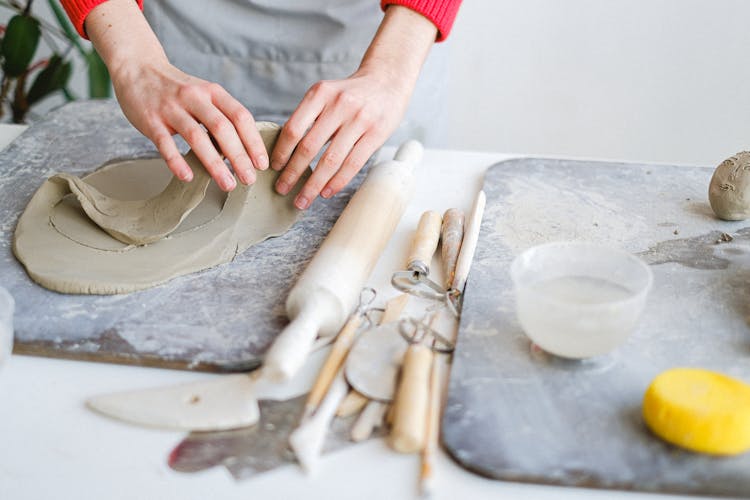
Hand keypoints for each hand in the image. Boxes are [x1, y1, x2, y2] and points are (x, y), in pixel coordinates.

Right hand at [112, 59, 268, 191]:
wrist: (137, 68)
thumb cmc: (178, 90)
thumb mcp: (205, 94)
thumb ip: (222, 116)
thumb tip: (246, 150)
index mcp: (212, 92)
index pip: (240, 116)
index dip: (253, 141)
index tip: (262, 164)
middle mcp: (194, 97)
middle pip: (222, 128)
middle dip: (239, 156)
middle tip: (249, 179)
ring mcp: (171, 108)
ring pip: (197, 137)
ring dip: (214, 164)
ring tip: (227, 184)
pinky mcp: (150, 120)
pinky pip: (165, 143)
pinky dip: (177, 161)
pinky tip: (188, 177)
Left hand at [270, 5, 437, 209]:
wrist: (388, 80)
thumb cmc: (351, 93)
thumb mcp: (327, 94)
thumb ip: (310, 116)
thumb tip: (286, 152)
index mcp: (320, 93)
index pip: (294, 128)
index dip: (281, 152)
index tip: (274, 169)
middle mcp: (339, 104)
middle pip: (309, 147)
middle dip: (293, 173)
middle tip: (281, 189)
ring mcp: (359, 119)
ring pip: (330, 160)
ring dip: (313, 184)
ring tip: (302, 199)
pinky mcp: (376, 133)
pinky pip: (352, 164)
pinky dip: (337, 181)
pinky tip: (326, 192)